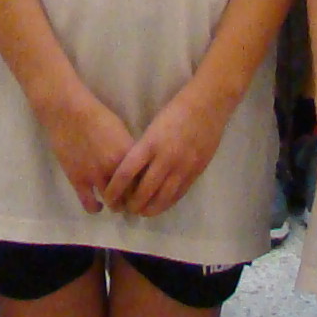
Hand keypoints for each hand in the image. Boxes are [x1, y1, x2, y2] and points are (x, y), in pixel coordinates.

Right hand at [34, 85, 136, 214]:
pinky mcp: (78, 180)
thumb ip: (128, 151)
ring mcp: (95, 176)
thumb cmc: (96, 115)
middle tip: (131, 200)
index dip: (146, 187)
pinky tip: (97, 205)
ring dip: (116, 204)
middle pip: (131, 194)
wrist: (68, 112)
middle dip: (133, 199)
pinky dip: (95, 208)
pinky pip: (89, 203)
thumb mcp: (121, 130)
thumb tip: (135, 165)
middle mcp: (115, 168)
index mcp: (128, 154)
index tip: (145, 190)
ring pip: (113, 203)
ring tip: (117, 203)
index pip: (145, 179)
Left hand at [106, 83, 227, 218]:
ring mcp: (183, 167)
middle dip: (132, 204)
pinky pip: (179, 194)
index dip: (115, 189)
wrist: (207, 105)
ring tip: (142, 211)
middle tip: (125, 208)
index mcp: (150, 143)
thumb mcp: (153, 128)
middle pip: (144, 191)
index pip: (126, 173)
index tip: (108, 197)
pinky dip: (167, 202)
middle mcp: (166, 158)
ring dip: (149, 209)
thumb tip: (133, 173)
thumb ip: (144, 150)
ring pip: (163, 198)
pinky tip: (160, 205)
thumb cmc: (176, 110)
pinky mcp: (196, 171)